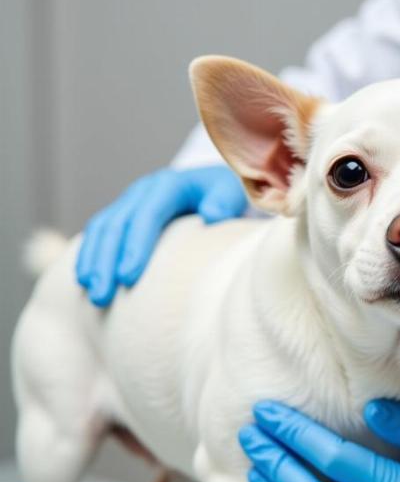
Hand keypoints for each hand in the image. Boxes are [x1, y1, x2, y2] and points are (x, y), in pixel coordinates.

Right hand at [76, 165, 245, 305]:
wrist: (214, 184)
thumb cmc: (226, 195)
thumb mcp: (232, 192)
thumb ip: (224, 201)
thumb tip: (212, 216)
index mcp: (169, 186)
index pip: (147, 216)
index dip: (135, 246)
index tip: (128, 278)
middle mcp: (143, 191)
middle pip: (117, 225)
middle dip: (106, 262)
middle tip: (102, 296)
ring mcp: (129, 202)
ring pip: (101, 230)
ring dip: (92, 261)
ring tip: (92, 293)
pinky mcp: (123, 214)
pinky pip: (98, 233)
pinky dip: (89, 255)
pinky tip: (85, 281)